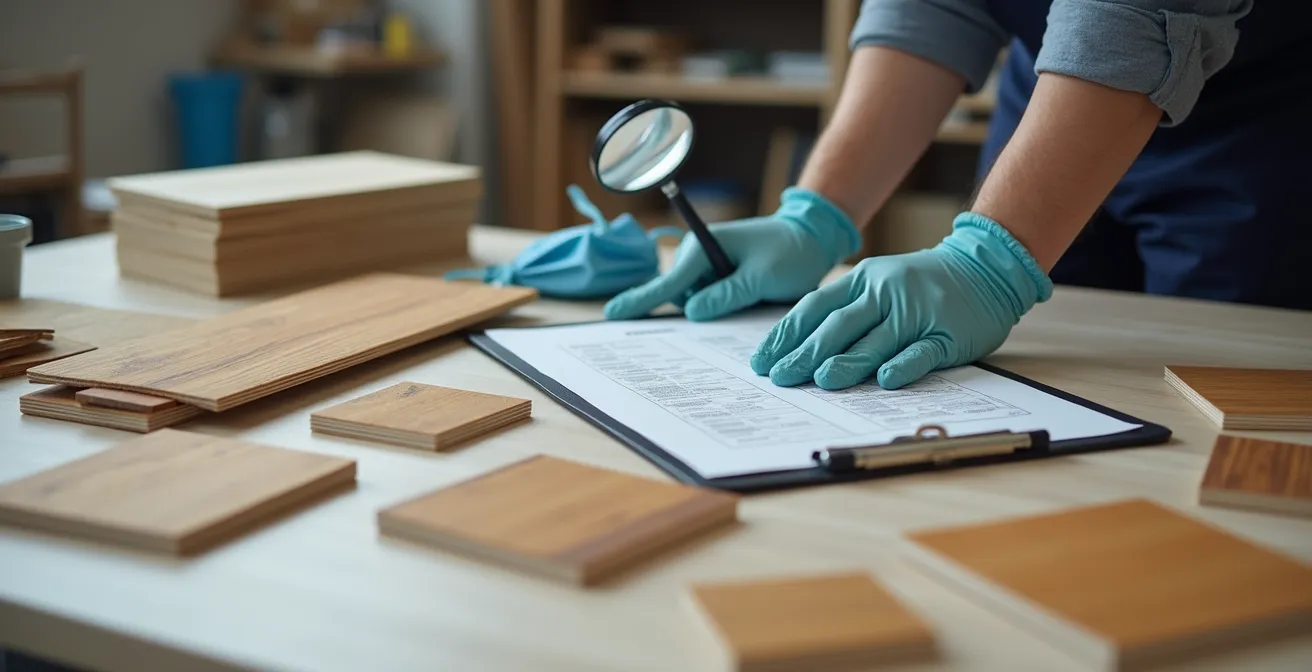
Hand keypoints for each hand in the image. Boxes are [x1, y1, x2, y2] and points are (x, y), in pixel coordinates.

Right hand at [603, 188, 861, 321]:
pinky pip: (711, 302)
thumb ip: (727, 294)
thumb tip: (693, 311)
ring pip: (696, 303)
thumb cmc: (790, 251)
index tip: (613, 313)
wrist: (811, 239)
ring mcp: (710, 269)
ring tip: (754, 293)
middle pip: (682, 296)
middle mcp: (700, 257)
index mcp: (705, 247)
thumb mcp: (762, 276)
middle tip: (744, 297)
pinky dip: (724, 306)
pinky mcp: (720, 280)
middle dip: (703, 307)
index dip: (642, 299)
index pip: (670, 281)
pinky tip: (748, 298)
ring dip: (718, 307)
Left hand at [750, 213, 1053, 389]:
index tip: (763, 360)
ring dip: (848, 361)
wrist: (984, 268)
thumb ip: (844, 310)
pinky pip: (922, 351)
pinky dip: (903, 366)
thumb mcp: (876, 283)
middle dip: (806, 353)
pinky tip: (884, 381)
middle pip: (840, 326)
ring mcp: (918, 312)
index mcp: (863, 279)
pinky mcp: (948, 333)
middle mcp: (886, 292)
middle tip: (782, 377)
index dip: (787, 334)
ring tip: (822, 380)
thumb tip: (797, 347)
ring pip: (876, 340)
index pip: (815, 307)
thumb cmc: (920, 283)